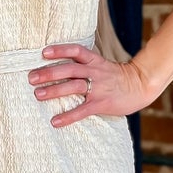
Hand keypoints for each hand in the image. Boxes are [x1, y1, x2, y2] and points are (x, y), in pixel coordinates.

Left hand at [28, 44, 158, 127]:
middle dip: (49, 73)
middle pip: (69, 69)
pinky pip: (82, 110)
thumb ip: (84, 65)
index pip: (76, 51)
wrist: (141, 86)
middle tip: (31, 78)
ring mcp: (98, 88)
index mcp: (94, 61)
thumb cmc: (117, 77)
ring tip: (37, 95)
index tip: (43, 52)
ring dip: (54, 90)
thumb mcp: (101, 65)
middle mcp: (95, 72)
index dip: (60, 50)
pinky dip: (67, 116)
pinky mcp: (101, 103)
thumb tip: (60, 67)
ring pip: (73, 87)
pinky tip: (55, 122)